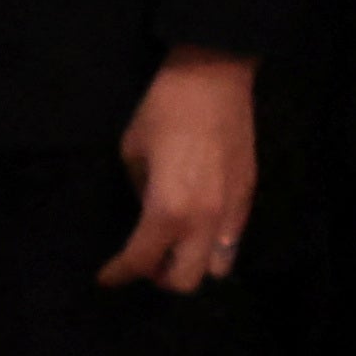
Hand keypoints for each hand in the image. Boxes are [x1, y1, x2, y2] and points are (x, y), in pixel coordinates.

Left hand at [101, 50, 257, 290]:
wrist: (214, 75)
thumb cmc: (164, 109)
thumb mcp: (132, 155)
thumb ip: (140, 194)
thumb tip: (145, 211)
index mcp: (167, 210)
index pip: (140, 262)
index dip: (118, 273)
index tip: (106, 276)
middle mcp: (203, 220)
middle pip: (183, 281)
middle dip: (159, 277)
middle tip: (144, 260)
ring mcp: (232, 210)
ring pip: (216, 268)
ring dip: (191, 265)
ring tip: (174, 247)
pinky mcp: (249, 194)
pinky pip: (233, 241)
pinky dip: (214, 247)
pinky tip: (197, 230)